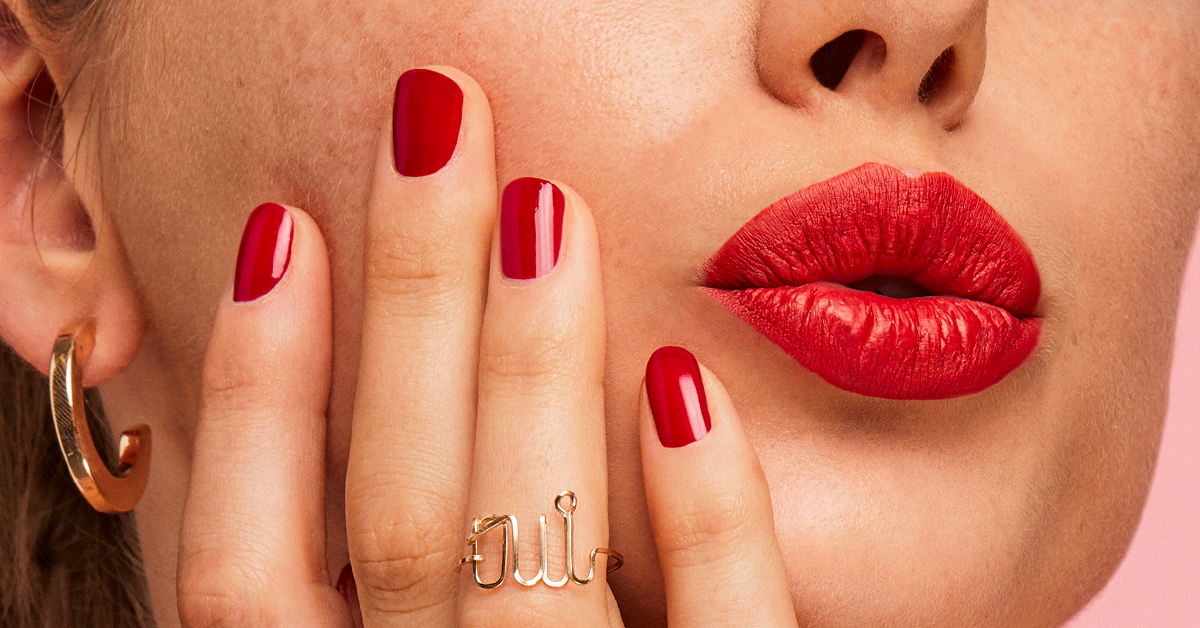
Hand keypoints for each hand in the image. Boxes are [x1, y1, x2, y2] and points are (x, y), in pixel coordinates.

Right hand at [176, 66, 797, 627]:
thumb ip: (366, 607)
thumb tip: (338, 409)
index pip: (244, 576)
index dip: (252, 391)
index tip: (277, 225)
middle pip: (394, 521)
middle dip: (406, 307)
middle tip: (437, 130)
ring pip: (521, 564)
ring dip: (530, 368)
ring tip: (542, 204)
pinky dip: (703, 514)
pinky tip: (685, 379)